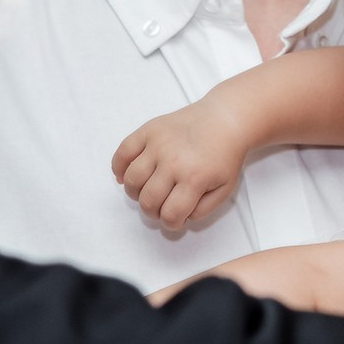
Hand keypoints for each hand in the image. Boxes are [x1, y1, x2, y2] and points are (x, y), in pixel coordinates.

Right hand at [112, 95, 248, 229]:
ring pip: (131, 180)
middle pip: (148, 201)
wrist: (225, 119)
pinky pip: (123, 152)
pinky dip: (118, 168)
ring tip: (147, 190)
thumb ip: (203, 210)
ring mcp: (158, 144)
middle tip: (161, 205)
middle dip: (153, 211)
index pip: (170, 214)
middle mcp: (173, 162)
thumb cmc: (225, 155)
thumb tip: (178, 217)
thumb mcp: (225, 188)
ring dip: (135, 193)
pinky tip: (125, 175)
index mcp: (194, 178)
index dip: (171, 223)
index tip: (175, 218)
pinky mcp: (149, 129)